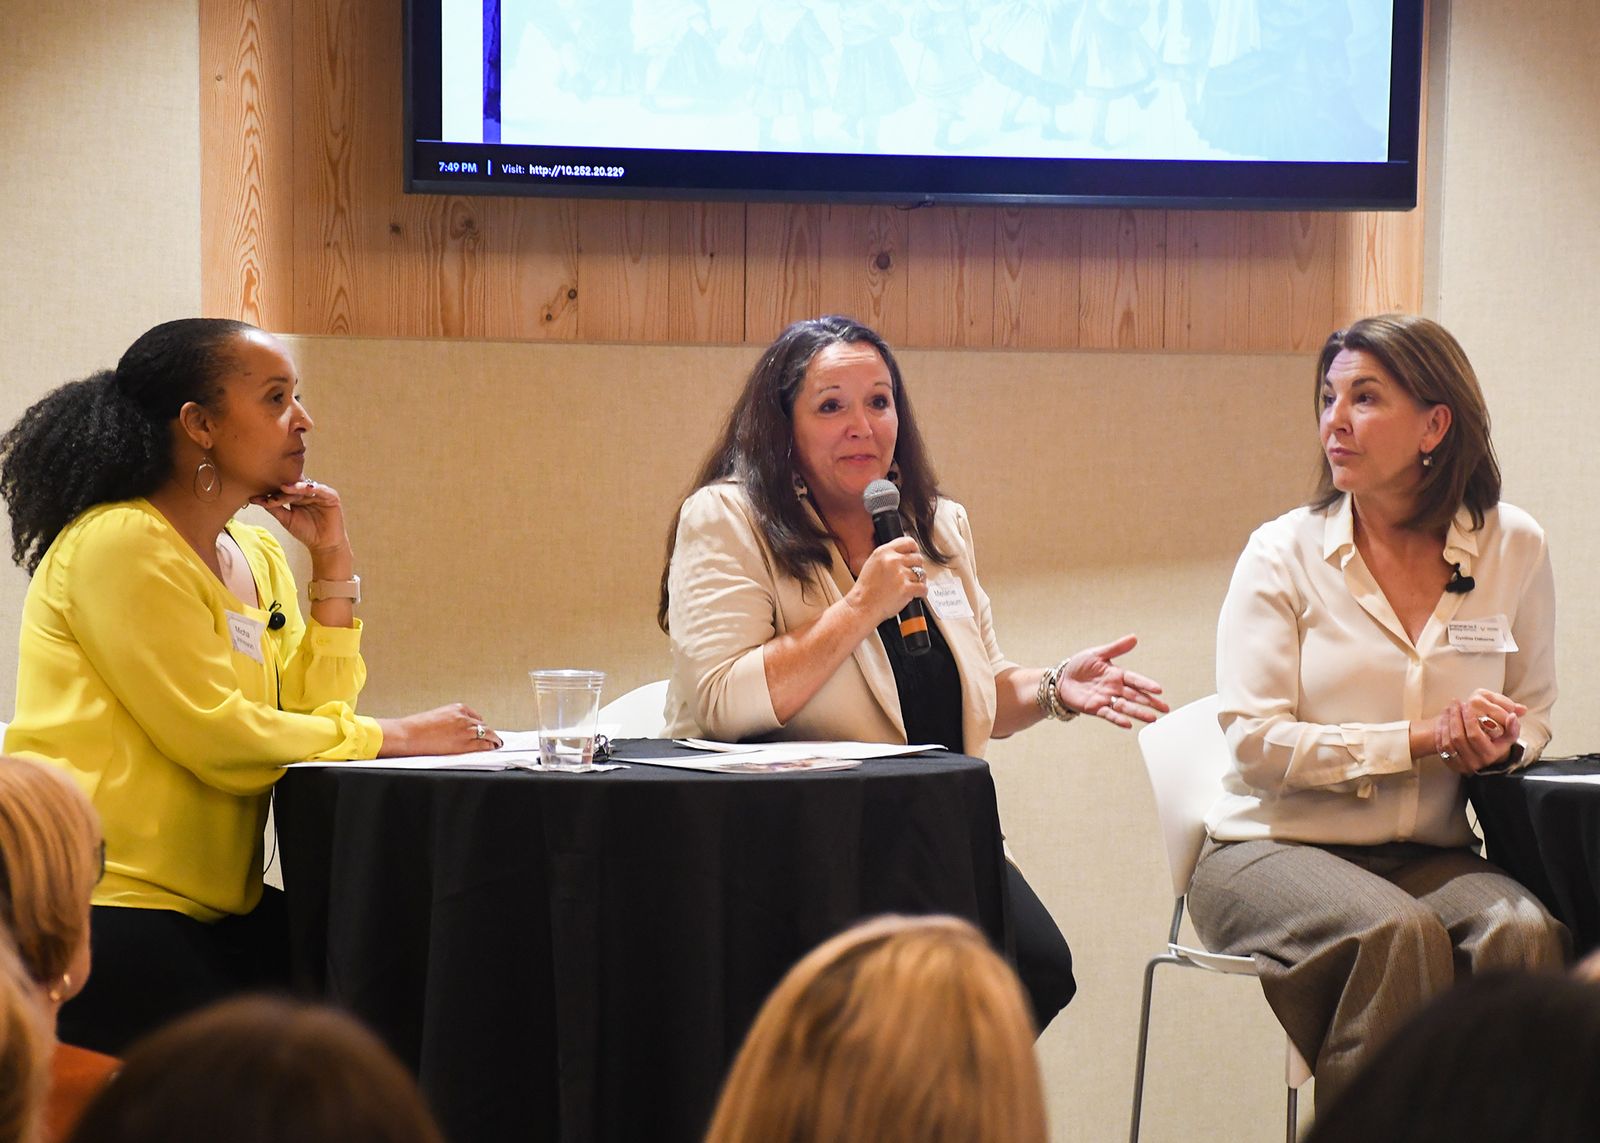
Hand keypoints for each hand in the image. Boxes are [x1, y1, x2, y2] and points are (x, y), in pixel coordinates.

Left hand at [251, 479, 351, 563]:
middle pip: (294, 487)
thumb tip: (255, 499)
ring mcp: (320, 494)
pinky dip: (313, 488)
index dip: (272, 493)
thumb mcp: (286, 519)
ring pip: (306, 487)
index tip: (256, 498)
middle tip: (270, 495)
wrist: (324, 545)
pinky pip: (322, 490)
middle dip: (282, 491)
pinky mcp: (331, 497)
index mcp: (297, 496)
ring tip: (284, 488)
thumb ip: (274, 508)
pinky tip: (305, 489)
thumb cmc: (306, 532)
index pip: (284, 491)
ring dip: (296, 487)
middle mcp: (308, 493)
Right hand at [376, 703, 501, 756]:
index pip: (476, 717)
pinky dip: (489, 746)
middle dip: (487, 732)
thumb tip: (458, 729)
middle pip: (483, 726)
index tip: (482, 729)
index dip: (480, 725)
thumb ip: (452, 720)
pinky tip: (491, 748)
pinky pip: (483, 745)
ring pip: (487, 734)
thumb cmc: (418, 727)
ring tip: (496, 743)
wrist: (409, 735)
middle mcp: (464, 718)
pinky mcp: (464, 743)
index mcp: (458, 708)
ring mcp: (466, 730)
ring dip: (492, 739)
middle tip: (492, 738)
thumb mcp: (439, 716)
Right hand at [845, 537, 927, 627]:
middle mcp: (892, 560)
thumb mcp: (872, 564)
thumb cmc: (866, 590)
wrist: (862, 607)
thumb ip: (888, 557)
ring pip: (922, 574)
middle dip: (917, 568)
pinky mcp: (906, 589)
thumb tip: (905, 555)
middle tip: (911, 576)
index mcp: (883, 552)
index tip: (915, 555)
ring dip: (918, 581)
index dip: (915, 550)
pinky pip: (923, 588)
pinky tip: (914, 595)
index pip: (909, 542)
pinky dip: (921, 593)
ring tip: (910, 587)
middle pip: (918, 558)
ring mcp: (900, 574)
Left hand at [1054, 634, 1169, 728]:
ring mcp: (1106, 699)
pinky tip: (1128, 724)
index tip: (1158, 689)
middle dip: (1150, 702)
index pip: (1135, 680)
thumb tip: (1134, 637)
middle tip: (1165, 708)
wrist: (1062, 679)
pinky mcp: (1095, 708)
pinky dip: (1118, 719)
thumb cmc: (1079, 665)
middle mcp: (1114, 688)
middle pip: (1135, 696)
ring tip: (1152, 719)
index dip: (1146, 684)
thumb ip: (1116, 648)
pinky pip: (1109, 714)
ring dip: (1139, 713)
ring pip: (1126, 707)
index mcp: (1116, 674)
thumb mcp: (1097, 653)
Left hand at [1432, 690, 1524, 772]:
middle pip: (1458, 737)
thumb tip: (1512, 716)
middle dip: (1455, 717)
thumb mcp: (1507, 737)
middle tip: (1455, 703)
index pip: (1474, 735)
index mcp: (1489, 755)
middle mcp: (1475, 762)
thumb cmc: (1496, 743)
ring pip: (1448, 742)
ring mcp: (1461, 764)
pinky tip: (1443, 719)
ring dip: (1446, 722)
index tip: (1467, 704)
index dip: (1469, 718)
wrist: (1483, 757)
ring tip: (1448, 708)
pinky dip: (1440, 731)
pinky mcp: (1450, 764)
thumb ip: (1512, 727)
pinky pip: (1440, 746)